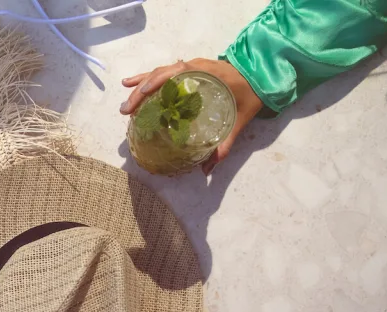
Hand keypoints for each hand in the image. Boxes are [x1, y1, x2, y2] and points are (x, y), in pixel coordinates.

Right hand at [120, 59, 263, 173]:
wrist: (261, 77)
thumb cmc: (251, 95)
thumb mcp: (240, 120)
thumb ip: (224, 144)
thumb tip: (207, 169)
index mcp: (207, 73)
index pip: (177, 72)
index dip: (158, 82)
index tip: (143, 95)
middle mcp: (195, 66)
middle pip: (162, 74)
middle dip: (141, 91)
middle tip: (127, 111)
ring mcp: (190, 66)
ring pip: (159, 73)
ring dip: (140, 87)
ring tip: (125, 105)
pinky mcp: (187, 70)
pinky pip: (163, 73)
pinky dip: (146, 79)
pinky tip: (130, 84)